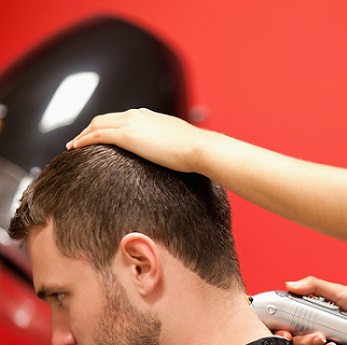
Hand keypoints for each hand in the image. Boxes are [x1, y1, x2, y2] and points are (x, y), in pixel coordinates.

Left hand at [67, 108, 208, 172]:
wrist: (198, 148)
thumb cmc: (195, 149)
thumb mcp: (180, 141)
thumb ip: (170, 142)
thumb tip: (174, 153)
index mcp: (149, 115)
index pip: (121, 117)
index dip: (107, 126)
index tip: (99, 135)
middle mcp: (137, 115)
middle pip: (104, 118)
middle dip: (89, 129)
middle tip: (79, 140)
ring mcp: (130, 124)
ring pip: (97, 124)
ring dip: (82, 134)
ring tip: (73, 145)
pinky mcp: (127, 136)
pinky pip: (97, 136)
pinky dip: (83, 139)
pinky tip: (74, 147)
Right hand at [274, 276, 346, 344]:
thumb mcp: (339, 291)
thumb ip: (315, 286)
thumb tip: (291, 284)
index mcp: (308, 313)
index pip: (285, 323)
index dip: (278, 329)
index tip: (284, 332)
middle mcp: (311, 329)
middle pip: (293, 341)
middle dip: (300, 341)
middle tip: (316, 335)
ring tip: (330, 343)